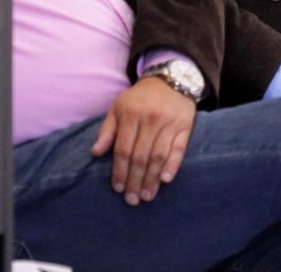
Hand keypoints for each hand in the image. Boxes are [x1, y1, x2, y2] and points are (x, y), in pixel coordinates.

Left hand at [91, 77, 195, 204]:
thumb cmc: (139, 99)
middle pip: (141, 156)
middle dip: (135, 180)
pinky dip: (173, 165)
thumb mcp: (118, 108)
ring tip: (146, 196)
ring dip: (152, 179)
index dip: (120, 171)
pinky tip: (166, 180)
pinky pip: (179, 149)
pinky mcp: (185, 126)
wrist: (170, 80)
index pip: (123, 149)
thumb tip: (95, 153)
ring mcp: (169, 123)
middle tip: (132, 200)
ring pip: (159, 156)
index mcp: (131, 114)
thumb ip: (107, 130)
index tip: (118, 188)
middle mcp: (150, 119)